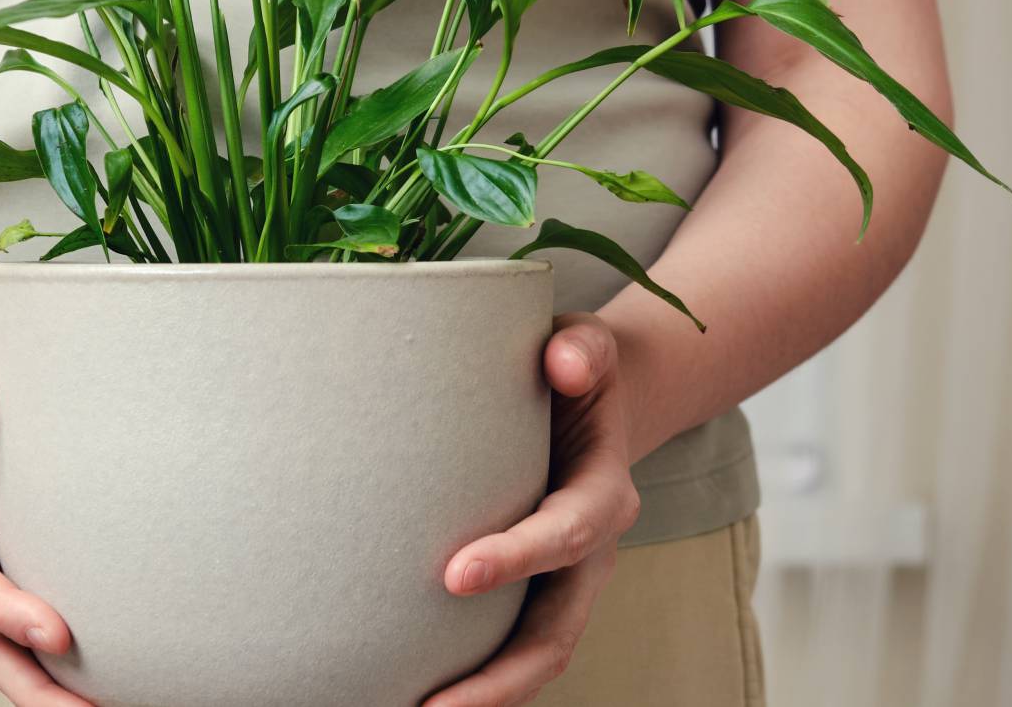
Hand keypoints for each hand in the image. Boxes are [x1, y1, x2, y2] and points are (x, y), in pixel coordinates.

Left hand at [422, 312, 641, 706]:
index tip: (454, 575)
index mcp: (604, 492)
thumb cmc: (572, 367)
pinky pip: (504, 648)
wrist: (588, 397)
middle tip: (434, 703)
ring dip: (483, 696)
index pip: (570, 533)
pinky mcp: (530, 593)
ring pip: (532, 657)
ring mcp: (560, 582)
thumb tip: (563, 364)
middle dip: (500, 676)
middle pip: (556, 632)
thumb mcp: (587, 341)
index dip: (521, 558)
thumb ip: (581, 349)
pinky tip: (407, 694)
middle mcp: (589, 553)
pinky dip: (469, 680)